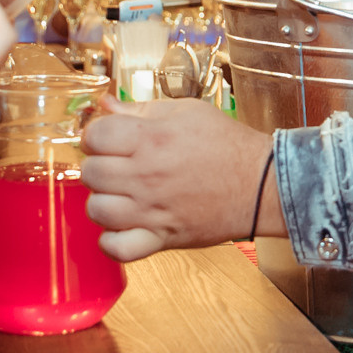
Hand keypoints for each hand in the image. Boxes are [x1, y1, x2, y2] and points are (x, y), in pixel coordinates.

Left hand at [82, 96, 280, 261]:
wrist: (262, 184)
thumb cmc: (228, 146)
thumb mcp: (186, 112)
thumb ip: (140, 109)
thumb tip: (105, 104)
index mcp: (151, 138)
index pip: (94, 136)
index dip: (97, 135)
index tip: (108, 139)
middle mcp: (147, 175)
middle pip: (90, 173)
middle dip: (98, 166)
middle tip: (116, 165)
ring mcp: (152, 210)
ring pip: (97, 210)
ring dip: (103, 201)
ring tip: (119, 195)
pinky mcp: (162, 237)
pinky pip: (118, 248)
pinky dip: (112, 240)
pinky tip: (122, 226)